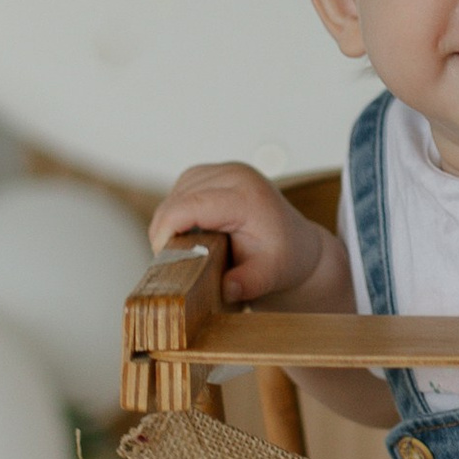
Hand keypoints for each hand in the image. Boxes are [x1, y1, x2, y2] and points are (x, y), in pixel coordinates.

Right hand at [150, 163, 343, 310]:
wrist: (297, 244)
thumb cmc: (284, 258)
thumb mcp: (271, 276)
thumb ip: (250, 282)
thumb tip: (228, 288)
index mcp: (249, 196)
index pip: (192, 205)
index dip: (168, 229)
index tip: (162, 256)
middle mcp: (236, 175)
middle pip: (179, 199)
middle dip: (165, 231)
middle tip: (171, 263)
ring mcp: (224, 170)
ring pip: (175, 194)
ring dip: (169, 222)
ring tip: (181, 250)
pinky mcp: (213, 174)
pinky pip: (180, 191)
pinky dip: (176, 213)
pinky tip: (187, 234)